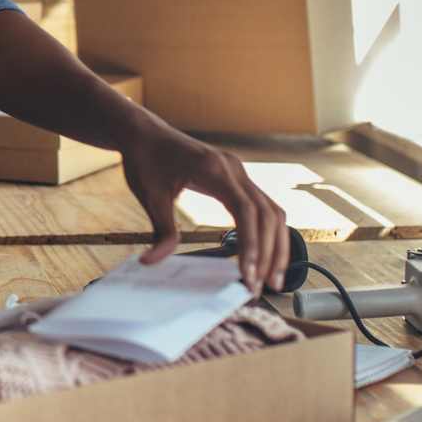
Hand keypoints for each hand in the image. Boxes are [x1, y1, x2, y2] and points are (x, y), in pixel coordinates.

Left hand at [120, 122, 290, 293]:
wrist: (145, 134)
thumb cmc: (145, 161)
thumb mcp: (149, 196)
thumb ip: (160, 230)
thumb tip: (153, 262)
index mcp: (213, 169)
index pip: (245, 209)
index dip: (251, 244)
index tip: (247, 275)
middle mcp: (233, 168)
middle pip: (267, 213)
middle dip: (270, 252)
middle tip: (264, 287)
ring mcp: (239, 172)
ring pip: (272, 210)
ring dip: (276, 245)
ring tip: (270, 278)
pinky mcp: (237, 178)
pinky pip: (263, 206)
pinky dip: (268, 232)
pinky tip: (264, 255)